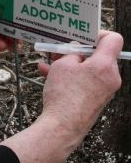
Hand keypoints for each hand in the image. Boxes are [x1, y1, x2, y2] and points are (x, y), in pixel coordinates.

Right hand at [0, 30, 122, 162]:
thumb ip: (71, 52)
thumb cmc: (63, 97)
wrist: (62, 128)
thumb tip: (75, 51)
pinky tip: (49, 75)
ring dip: (71, 64)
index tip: (84, 37)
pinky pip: (86, 81)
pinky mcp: (97, 99)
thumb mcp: (62, 65)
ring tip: (51, 63)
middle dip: (78, 51)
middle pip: (99, 55)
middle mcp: (110, 77)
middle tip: (62, 49)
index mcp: (105, 65)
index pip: (113, 39)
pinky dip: (72, 77)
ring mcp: (105, 90)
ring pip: (89, 69)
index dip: (99, 34)